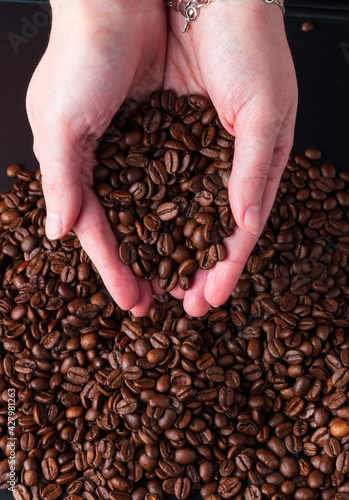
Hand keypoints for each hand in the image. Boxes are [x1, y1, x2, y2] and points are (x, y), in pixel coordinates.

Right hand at [26, 0, 166, 314]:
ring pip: (157, 212)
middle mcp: (110, 166)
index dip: (114, 269)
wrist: (116, 2)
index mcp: (78, 169)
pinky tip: (202, 232)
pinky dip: (190, 208)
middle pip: (129, 230)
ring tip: (185, 280)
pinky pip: (182, 181)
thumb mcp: (60, 121)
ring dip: (171, 246)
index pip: (98, 232)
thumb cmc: (81, 57)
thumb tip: (58, 230)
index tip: (132, 303)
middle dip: (144, 268)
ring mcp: (140, 152)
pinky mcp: (168, 133)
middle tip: (161, 304)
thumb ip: (62, 178)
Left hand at [164, 0, 297, 315]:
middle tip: (180, 306)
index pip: (237, 229)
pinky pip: (149, 183)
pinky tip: (134, 239)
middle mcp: (219, 165)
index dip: (225, 267)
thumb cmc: (251, 45)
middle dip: (192, 270)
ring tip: (152, 286)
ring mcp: (188, 152)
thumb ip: (255, 169)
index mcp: (252, 165)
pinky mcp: (159, 134)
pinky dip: (142, 213)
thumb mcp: (265, 111)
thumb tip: (244, 222)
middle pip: (203, 229)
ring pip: (174, 214)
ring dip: (164, 251)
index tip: (210, 300)